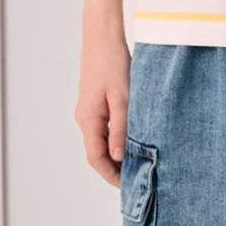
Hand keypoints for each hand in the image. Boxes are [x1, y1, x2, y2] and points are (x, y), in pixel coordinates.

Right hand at [75, 30, 130, 185]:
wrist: (102, 38)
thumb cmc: (113, 64)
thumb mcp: (122, 98)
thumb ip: (121, 128)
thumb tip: (120, 157)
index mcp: (89, 120)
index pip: (96, 158)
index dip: (111, 175)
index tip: (128, 187)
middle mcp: (85, 119)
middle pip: (98, 153)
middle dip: (116, 169)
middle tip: (139, 180)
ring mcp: (89, 112)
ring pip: (102, 142)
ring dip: (118, 155)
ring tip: (140, 164)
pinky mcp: (96, 104)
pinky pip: (105, 129)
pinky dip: (118, 140)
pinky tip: (134, 141)